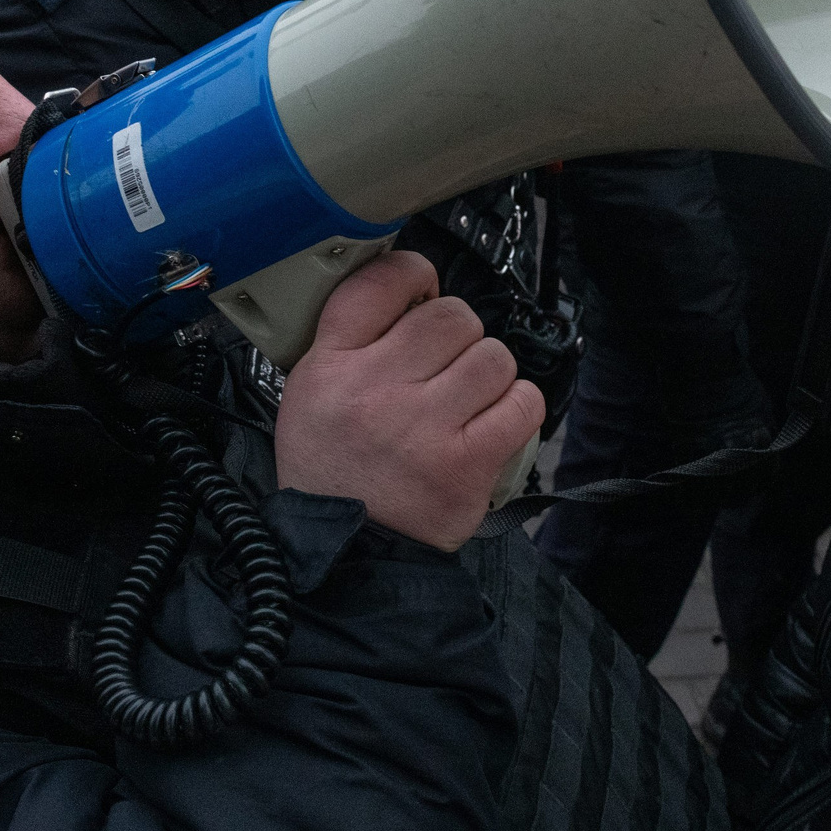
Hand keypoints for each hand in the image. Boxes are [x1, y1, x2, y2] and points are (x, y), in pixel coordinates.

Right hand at [275, 251, 545, 550]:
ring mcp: (424, 426)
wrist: (344, 555)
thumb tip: (409, 291)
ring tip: (470, 398)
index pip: (381, 282)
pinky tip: (495, 422)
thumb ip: (350, 341)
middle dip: (458, 334)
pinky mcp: (467, 463)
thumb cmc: (332, 474)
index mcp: (329, 367)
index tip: (424, 290)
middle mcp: (376, 390)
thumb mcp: (307, 395)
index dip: (414, 275)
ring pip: (492, 356)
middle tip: (446, 364)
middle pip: (450, 315)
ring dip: (490, 373)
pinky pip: (522, 403)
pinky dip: (518, 407)